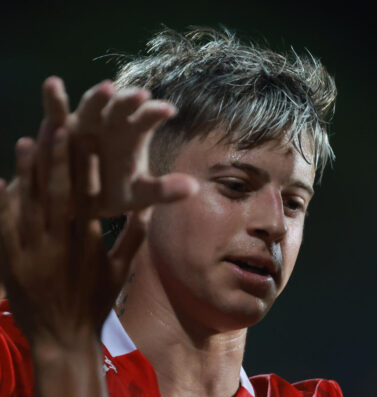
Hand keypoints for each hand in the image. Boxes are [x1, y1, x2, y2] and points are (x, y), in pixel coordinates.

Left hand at [0, 129, 146, 345]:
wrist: (64, 337)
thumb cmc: (95, 304)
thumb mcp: (121, 272)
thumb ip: (134, 238)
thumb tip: (146, 210)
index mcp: (89, 241)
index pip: (89, 196)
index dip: (86, 166)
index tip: (88, 140)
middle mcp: (61, 241)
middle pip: (59, 192)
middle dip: (58, 157)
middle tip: (59, 126)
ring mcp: (34, 250)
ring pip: (30, 203)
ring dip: (29, 172)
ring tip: (28, 142)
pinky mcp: (12, 260)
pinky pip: (5, 226)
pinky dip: (1, 202)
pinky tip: (0, 180)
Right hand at [39, 77, 193, 216]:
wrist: (77, 203)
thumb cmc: (111, 193)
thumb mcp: (138, 197)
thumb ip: (163, 191)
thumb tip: (194, 188)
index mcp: (133, 135)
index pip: (148, 117)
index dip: (157, 112)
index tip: (169, 110)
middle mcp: (111, 122)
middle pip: (123, 106)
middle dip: (131, 100)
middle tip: (142, 95)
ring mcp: (86, 122)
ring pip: (93, 104)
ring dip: (99, 96)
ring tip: (108, 88)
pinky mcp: (60, 126)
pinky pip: (55, 111)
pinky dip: (53, 98)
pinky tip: (53, 83)